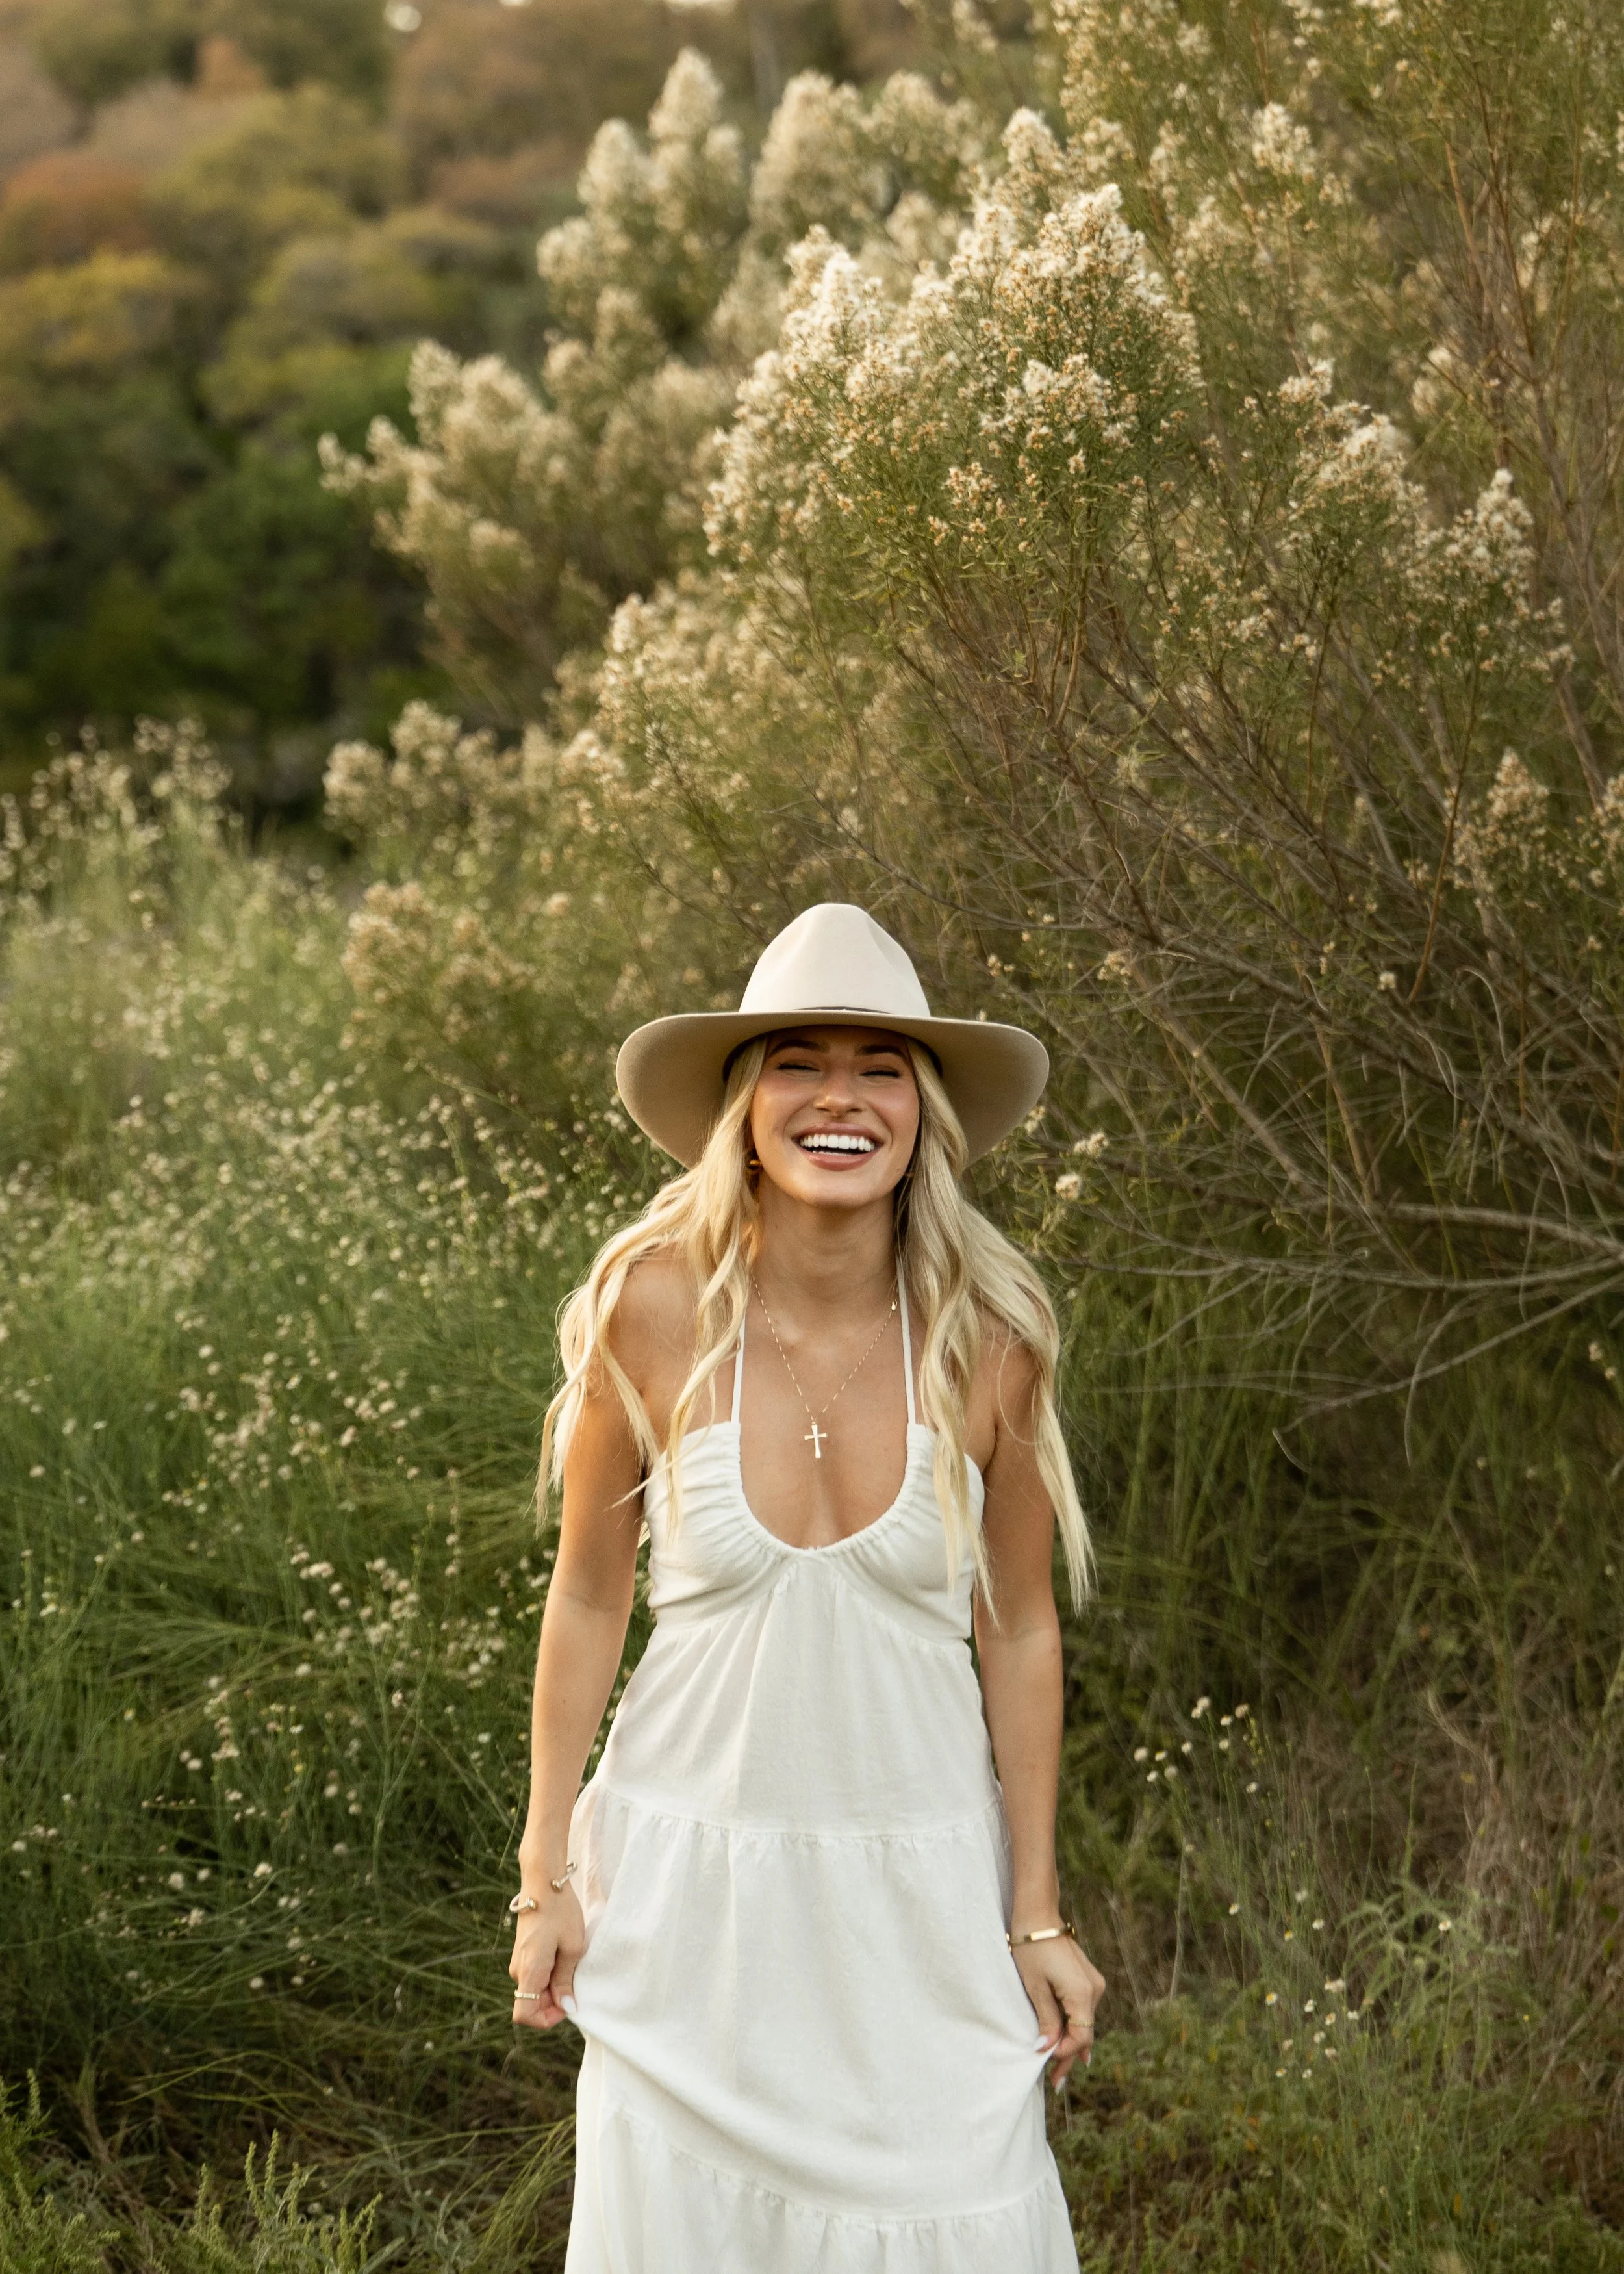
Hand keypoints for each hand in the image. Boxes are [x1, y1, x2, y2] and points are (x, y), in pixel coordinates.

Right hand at [508, 1882, 585, 2030]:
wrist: (543, 1881)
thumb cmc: (560, 1911)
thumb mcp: (572, 1947)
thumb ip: (566, 1980)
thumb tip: (566, 2007)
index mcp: (529, 1971)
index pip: (524, 2015)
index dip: (546, 2019)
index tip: (568, 2003)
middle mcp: (519, 1970)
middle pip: (532, 2003)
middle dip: (555, 2000)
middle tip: (575, 1977)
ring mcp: (519, 1960)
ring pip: (535, 1988)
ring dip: (554, 1985)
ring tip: (571, 1961)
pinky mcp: (523, 1952)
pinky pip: (535, 1974)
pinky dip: (550, 1973)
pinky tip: (564, 1955)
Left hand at [1012, 1932, 1105, 2087]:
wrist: (1038, 1915)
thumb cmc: (1032, 1950)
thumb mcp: (1035, 1988)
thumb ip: (1046, 2020)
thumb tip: (1047, 2049)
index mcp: (1083, 1993)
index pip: (1080, 2037)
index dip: (1065, 2055)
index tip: (1047, 2068)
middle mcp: (1095, 1989)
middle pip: (1085, 2032)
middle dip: (1070, 2057)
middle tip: (1055, 2082)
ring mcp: (1093, 1983)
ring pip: (1085, 2022)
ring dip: (1072, 2043)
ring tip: (1058, 2068)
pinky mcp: (1087, 1979)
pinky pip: (1083, 2010)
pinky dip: (1074, 2026)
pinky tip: (1069, 2043)